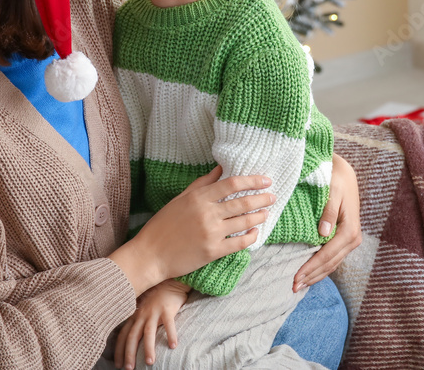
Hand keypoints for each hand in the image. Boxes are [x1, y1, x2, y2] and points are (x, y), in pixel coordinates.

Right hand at [109, 166, 274, 294]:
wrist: (150, 255)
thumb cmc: (162, 225)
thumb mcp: (180, 199)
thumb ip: (202, 183)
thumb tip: (220, 169)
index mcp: (198, 197)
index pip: (232, 184)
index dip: (252, 181)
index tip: (265, 180)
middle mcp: (207, 213)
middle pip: (242, 202)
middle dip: (261, 198)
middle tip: (273, 195)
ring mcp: (211, 233)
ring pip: (243, 222)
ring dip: (259, 216)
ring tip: (266, 212)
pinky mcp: (213, 251)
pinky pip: (239, 243)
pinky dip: (250, 237)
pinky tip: (255, 232)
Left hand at [114, 279, 191, 369]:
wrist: (171, 282)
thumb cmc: (157, 298)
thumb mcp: (143, 309)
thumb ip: (136, 321)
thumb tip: (129, 340)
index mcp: (134, 316)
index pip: (123, 335)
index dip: (119, 351)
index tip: (118, 365)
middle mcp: (142, 314)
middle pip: (133, 336)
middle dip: (129, 353)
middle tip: (129, 368)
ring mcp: (154, 311)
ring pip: (148, 332)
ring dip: (148, 348)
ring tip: (149, 362)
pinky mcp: (167, 309)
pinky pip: (169, 324)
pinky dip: (170, 335)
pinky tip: (173, 346)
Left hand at [293, 153, 361, 291]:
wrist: (345, 174)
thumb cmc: (336, 180)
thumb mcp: (332, 191)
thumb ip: (328, 212)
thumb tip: (323, 234)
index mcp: (350, 229)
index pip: (327, 254)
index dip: (311, 267)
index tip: (296, 277)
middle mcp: (353, 238)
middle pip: (330, 263)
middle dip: (312, 276)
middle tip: (293, 287)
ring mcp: (350, 241)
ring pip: (332, 264)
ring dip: (316, 275)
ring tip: (299, 285)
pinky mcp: (345, 240)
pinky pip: (333, 258)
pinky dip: (321, 268)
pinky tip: (310, 275)